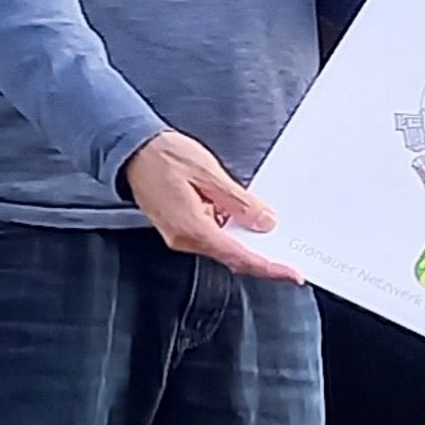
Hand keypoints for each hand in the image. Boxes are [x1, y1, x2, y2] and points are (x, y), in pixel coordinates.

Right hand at [123, 130, 298, 282]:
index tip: (291, 274)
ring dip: (248, 242)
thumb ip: (238, 202)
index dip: (268, 267)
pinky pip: (214, 235)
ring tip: (274, 233)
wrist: (132, 150)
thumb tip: (264, 222)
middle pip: (232, 256)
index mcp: (192, 229)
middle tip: (291, 255)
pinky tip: (247, 219)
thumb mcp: (209, 174)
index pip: (238, 256)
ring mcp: (181, 235)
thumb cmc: (164, 157)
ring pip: (224, 247)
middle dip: (263, 257)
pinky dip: (234, 231)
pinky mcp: (181, 227)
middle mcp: (184, 239)